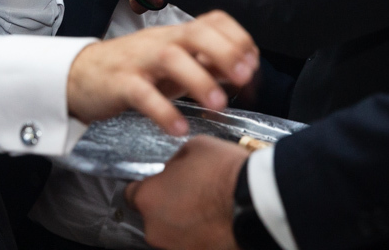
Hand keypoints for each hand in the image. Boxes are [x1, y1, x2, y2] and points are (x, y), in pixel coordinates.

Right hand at [66, 10, 257, 134]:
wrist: (79, 75)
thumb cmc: (130, 69)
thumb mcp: (171, 63)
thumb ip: (204, 63)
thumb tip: (243, 69)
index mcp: (175, 35)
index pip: (212, 21)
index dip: (238, 39)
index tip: (253, 65)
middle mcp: (160, 42)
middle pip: (196, 32)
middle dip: (225, 52)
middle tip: (244, 78)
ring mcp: (139, 61)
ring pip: (171, 57)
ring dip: (200, 80)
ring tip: (218, 105)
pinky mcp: (120, 83)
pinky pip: (142, 94)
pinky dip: (163, 111)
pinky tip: (179, 128)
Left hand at [124, 136, 248, 249]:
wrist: (256, 202)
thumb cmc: (225, 174)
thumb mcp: (193, 148)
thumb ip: (174, 162)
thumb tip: (174, 168)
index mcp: (148, 198)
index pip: (131, 194)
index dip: (147, 186)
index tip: (159, 183)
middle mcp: (156, 229)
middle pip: (152, 215)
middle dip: (167, 204)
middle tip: (189, 192)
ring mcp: (177, 248)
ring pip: (172, 231)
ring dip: (183, 221)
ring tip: (206, 206)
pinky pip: (191, 242)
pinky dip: (199, 234)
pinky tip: (215, 220)